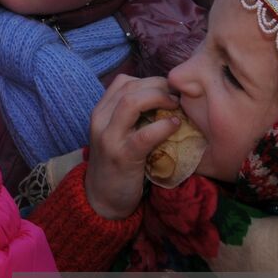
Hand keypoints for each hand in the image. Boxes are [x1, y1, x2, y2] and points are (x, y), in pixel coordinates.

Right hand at [86, 75, 179, 219]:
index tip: (169, 89)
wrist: (103, 198)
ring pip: (131, 102)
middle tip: (177, 96)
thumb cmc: (117, 163)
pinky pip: (144, 135)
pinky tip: (175, 126)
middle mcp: (100, 120)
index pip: (124, 81)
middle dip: (158, 85)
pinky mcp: (122, 157)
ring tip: (176, 106)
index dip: (150, 79)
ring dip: (159, 98)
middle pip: (129, 87)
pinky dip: (163, 127)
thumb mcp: (118, 133)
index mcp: (100, 112)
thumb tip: (165, 96)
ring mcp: (109, 138)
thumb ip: (132, 115)